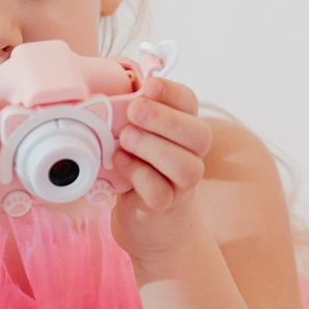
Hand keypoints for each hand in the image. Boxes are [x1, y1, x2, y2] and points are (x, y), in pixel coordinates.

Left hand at [110, 75, 213, 274]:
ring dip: (154, 148)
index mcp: (184, 130)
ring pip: (186, 166)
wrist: (150, 224)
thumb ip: (131, 115)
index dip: (173, 92)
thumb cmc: (140, 170)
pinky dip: (138, 175)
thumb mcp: (137, 137)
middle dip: (165, 118)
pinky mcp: (163, 207)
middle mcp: (191, 156)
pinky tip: (120, 164)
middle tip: (134, 110)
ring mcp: (181, 185)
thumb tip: (109, 89)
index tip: (149, 84)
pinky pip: (160, 192)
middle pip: (198, 134)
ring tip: (125, 139)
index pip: (191, 104)